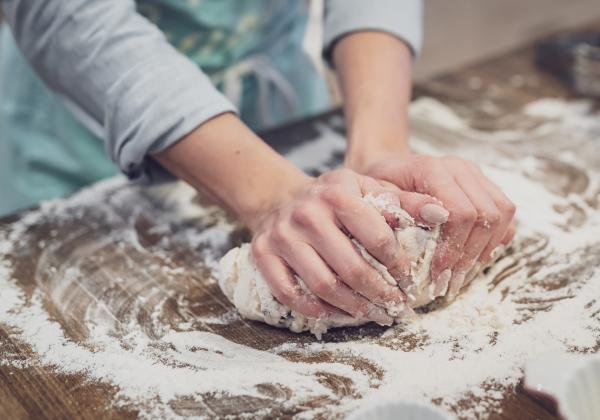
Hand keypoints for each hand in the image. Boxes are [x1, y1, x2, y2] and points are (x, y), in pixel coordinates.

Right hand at [247, 168, 446, 321]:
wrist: (282, 198)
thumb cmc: (334, 198)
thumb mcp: (368, 189)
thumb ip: (406, 201)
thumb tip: (443, 213)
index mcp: (338, 192)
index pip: (377, 237)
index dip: (398, 266)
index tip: (410, 282)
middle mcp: (307, 212)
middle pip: (351, 268)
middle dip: (379, 294)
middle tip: (396, 308)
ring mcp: (282, 235)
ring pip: (323, 285)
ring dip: (352, 307)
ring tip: (373, 314)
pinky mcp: (263, 254)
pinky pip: (290, 294)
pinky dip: (317, 310)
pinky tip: (337, 314)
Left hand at [363, 154, 515, 298]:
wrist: (388, 169)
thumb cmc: (379, 186)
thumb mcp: (378, 197)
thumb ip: (404, 205)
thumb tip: (435, 217)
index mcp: (433, 169)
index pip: (461, 212)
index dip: (453, 248)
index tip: (437, 275)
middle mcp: (460, 169)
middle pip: (487, 215)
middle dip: (470, 256)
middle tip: (450, 284)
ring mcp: (476, 175)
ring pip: (503, 214)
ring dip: (485, 251)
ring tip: (462, 277)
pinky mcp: (485, 185)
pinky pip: (505, 215)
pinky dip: (495, 241)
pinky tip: (473, 261)